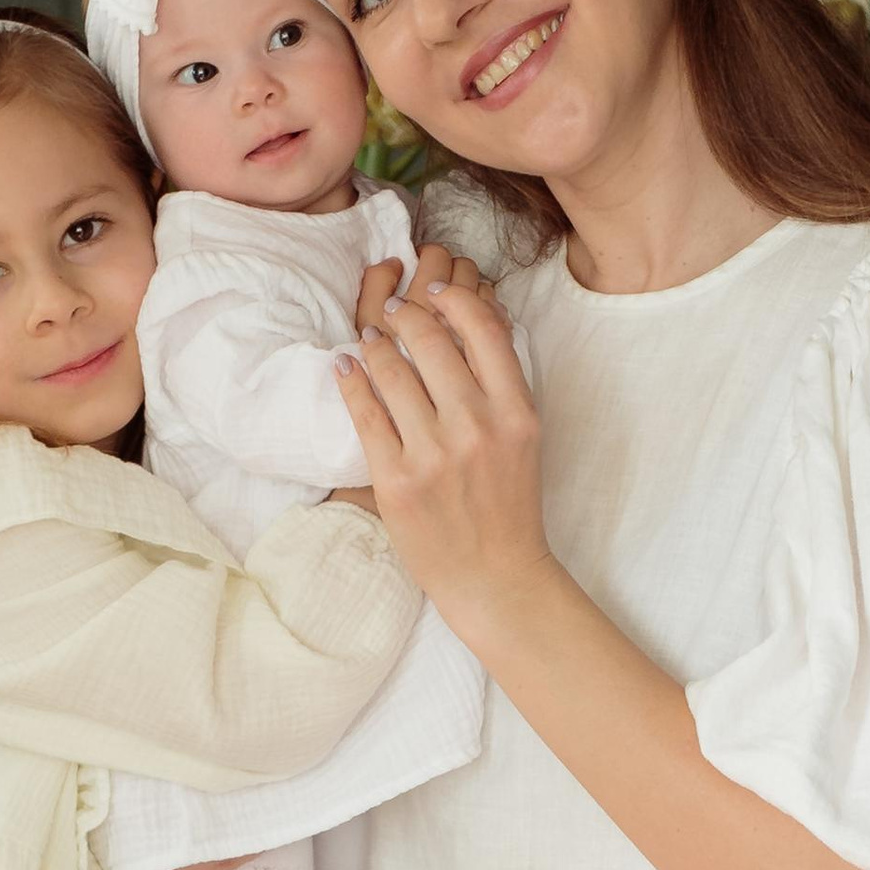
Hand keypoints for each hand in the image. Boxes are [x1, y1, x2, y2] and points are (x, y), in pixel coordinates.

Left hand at [334, 249, 549, 637]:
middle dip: (405, 314)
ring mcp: (433, 454)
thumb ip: (500, 386)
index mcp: (516, 412)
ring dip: (374, 344)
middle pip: (431, 340)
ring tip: (368, 340)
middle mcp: (477, 427)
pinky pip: (364, 413)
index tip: (435, 291)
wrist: (495, 578)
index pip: (483, 329)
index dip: (453, 299)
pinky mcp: (396, 480)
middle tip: (393, 312)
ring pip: (391, 370)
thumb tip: (465, 325)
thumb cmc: (509, 506)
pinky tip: (346, 366)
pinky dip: (351, 380)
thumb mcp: (523, 438)